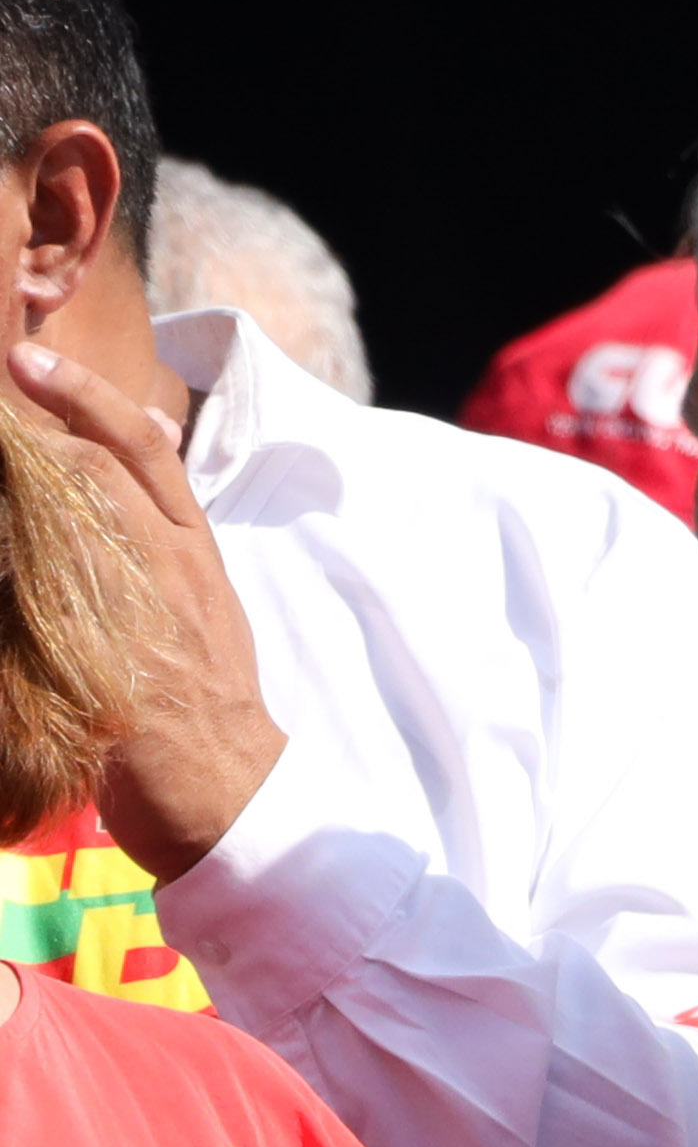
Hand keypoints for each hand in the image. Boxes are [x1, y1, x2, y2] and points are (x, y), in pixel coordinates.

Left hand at [9, 338, 282, 877]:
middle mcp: (171, 563)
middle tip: (3, 370)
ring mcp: (139, 605)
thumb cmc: (201, 703)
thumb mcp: (201, 600)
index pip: (145, 449)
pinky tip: (6, 527)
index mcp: (195, 549)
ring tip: (2, 435)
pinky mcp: (103, 654)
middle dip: (44, 415)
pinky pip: (51, 583)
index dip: (87, 398)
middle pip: (102, 466)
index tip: (31, 360)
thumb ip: (162, 540)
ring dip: (23, 470)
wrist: (227, 787)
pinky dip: (22, 545)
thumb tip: (131, 460)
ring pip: (78, 510)